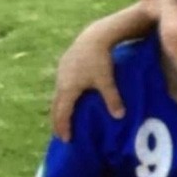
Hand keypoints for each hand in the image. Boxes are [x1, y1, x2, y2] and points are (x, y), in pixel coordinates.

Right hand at [51, 24, 124, 141]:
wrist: (93, 37)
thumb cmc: (100, 60)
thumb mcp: (107, 81)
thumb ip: (112, 99)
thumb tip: (120, 117)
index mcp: (68, 89)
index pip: (62, 113)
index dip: (63, 127)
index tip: (66, 140)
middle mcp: (61, 82)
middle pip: (56, 106)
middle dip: (57, 121)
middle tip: (60, 135)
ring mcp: (61, 73)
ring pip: (57, 96)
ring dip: (59, 109)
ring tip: (64, 119)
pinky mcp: (65, 66)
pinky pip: (61, 86)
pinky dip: (63, 98)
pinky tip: (70, 98)